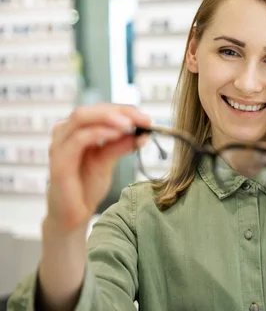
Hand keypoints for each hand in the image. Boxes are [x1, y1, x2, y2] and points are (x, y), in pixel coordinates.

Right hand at [46, 103, 150, 233]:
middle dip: (120, 112)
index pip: (101, 110)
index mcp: (77, 130)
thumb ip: (122, 145)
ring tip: (130, 125)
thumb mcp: (109, 161)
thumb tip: (144, 133)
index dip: (126, 110)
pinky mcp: (59, 162)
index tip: (147, 119)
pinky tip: (115, 135)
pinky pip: (77, 140)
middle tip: (143, 119)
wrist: (72, 215)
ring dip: (109, 118)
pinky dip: (97, 133)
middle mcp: (65, 133)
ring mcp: (59, 146)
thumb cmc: (87, 185)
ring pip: (81, 118)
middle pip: (91, 109)